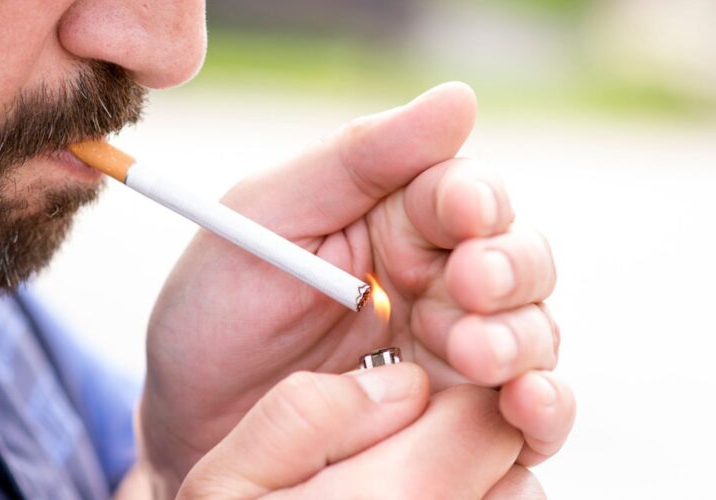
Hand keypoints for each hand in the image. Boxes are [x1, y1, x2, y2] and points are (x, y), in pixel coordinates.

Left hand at [139, 82, 574, 483]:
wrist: (189, 411)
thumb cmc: (218, 307)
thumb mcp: (270, 216)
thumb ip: (360, 157)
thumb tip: (459, 99)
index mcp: (397, 220)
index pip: (465, 195)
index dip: (475, 200)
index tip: (463, 213)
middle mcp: (437, 279)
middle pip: (519, 260)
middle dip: (505, 270)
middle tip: (469, 285)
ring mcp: (454, 349)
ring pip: (532, 332)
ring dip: (519, 339)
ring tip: (474, 354)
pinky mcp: (457, 419)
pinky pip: (524, 412)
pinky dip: (544, 408)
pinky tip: (526, 404)